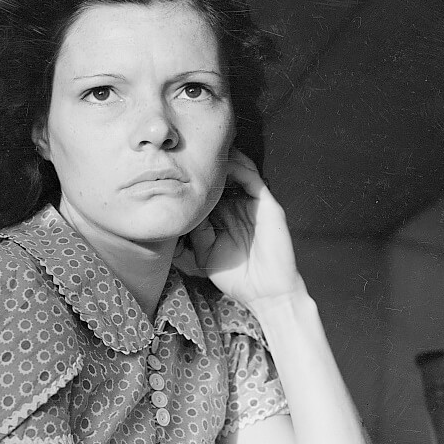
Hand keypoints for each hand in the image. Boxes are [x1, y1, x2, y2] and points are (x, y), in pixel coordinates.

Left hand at [189, 149, 305, 308]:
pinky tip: (223, 164)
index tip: (175, 169)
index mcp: (225, 216)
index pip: (209, 190)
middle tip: (187, 150)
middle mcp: (239, 206)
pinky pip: (253, 178)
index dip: (194, 179)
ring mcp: (254, 204)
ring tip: (204, 151)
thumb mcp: (205, 253)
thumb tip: (181, 209)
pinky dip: (239, 167)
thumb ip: (195, 230)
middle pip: (223, 176)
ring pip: (240, 170)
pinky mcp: (268, 205)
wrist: (265, 293)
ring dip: (223, 160)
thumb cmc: (236, 277)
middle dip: (207, 163)